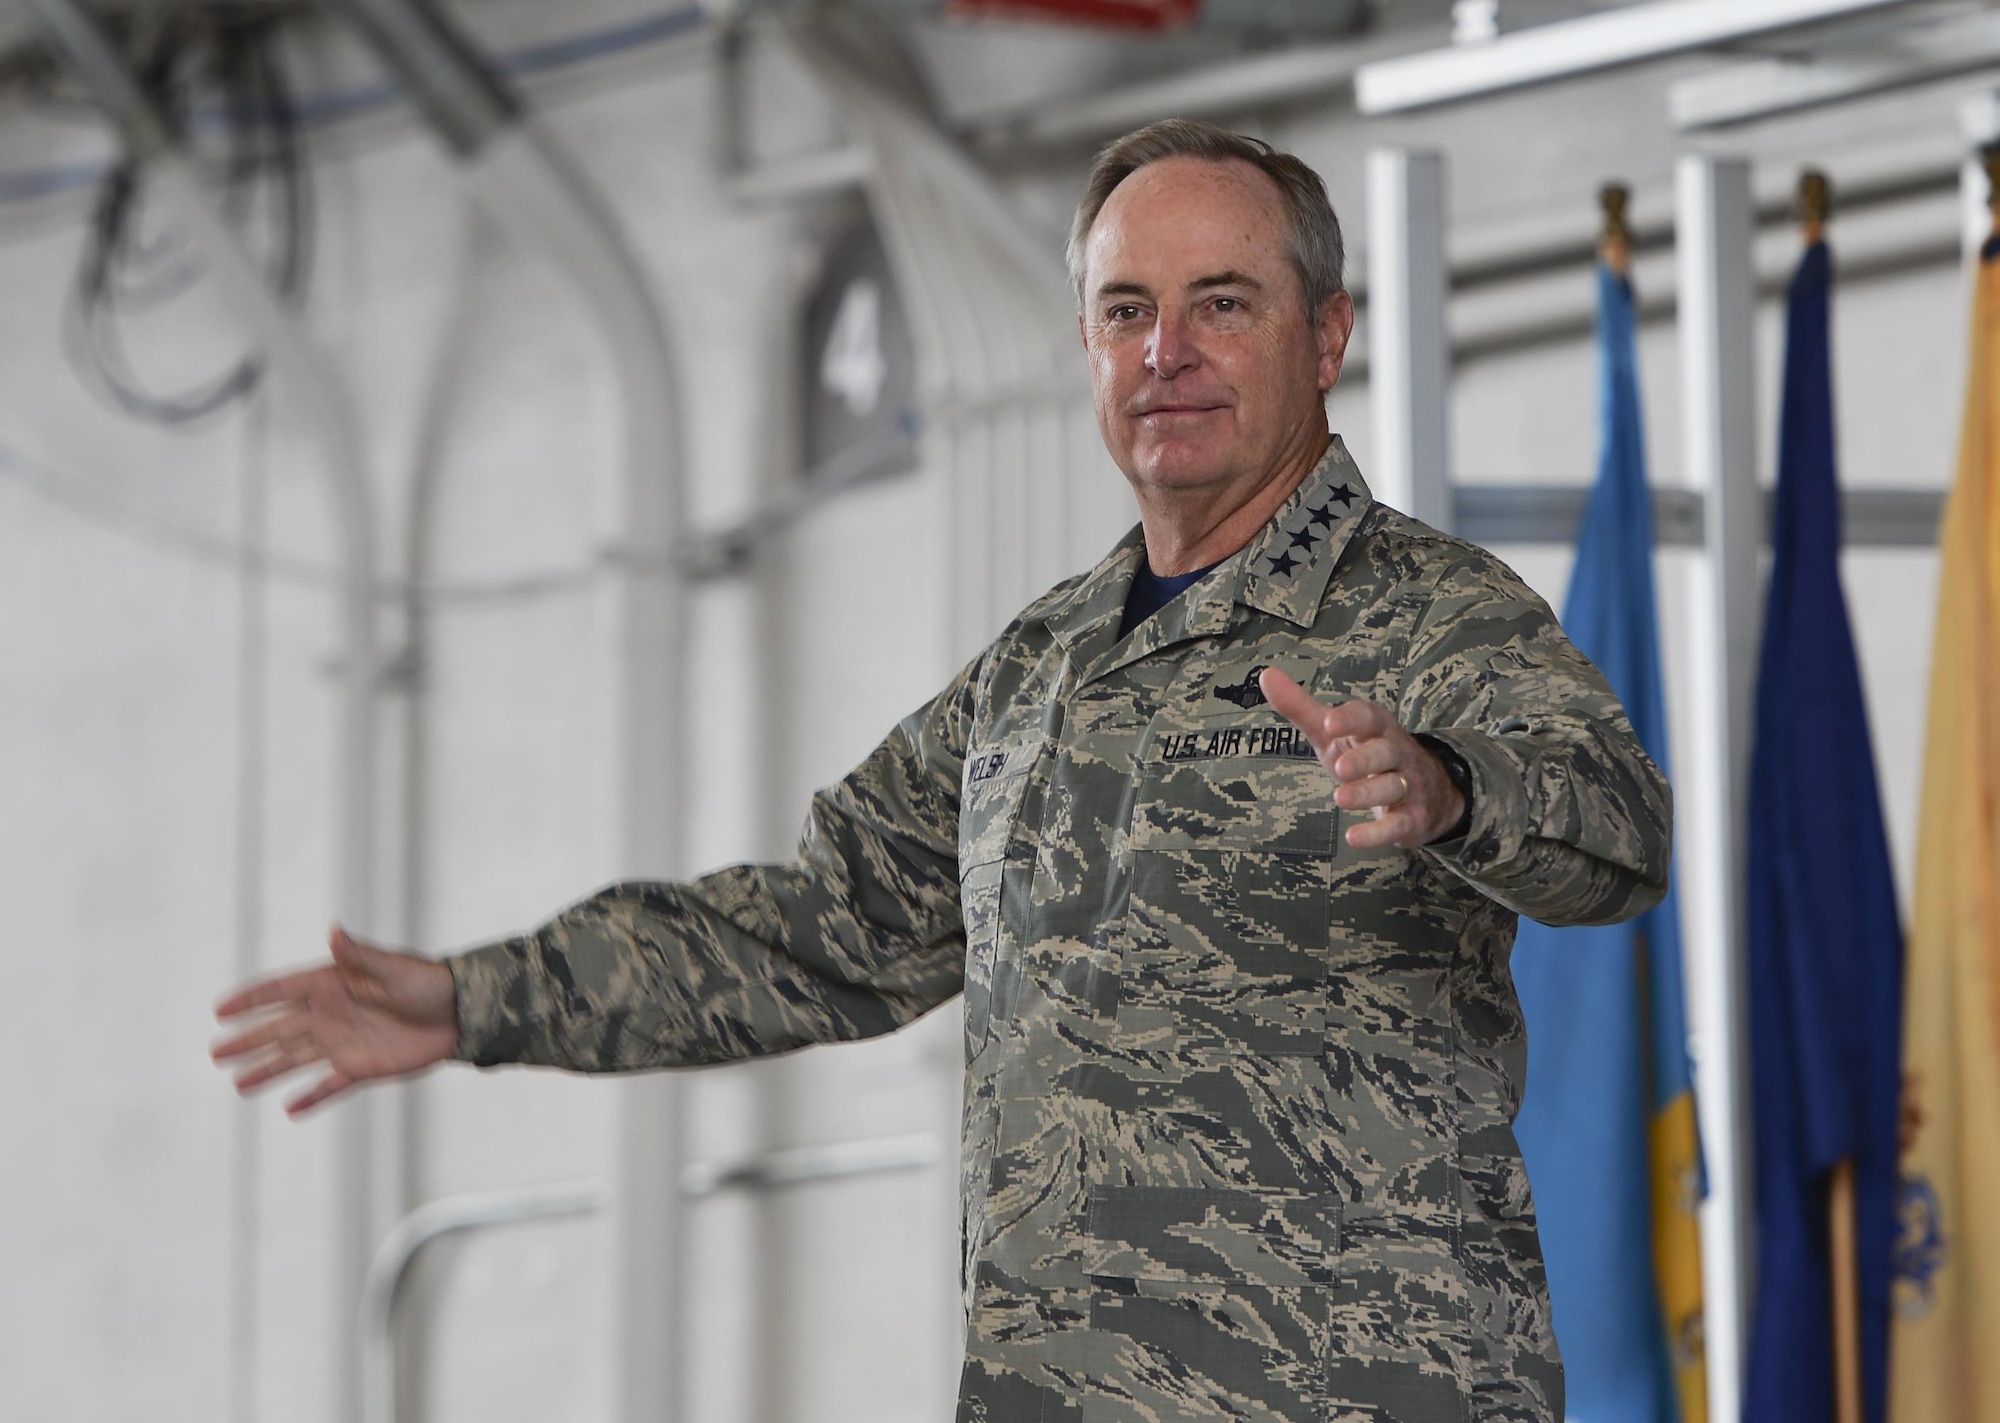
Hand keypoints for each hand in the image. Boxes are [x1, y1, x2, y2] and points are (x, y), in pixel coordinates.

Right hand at [211, 926, 459, 1115]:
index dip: (251, 1000)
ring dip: (267, 1070)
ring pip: (295, 1059)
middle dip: (248, 1040)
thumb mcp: (392, 968)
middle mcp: (330, 1013)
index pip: (281, 991)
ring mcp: (343, 1042)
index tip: (220, 1011)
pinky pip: (329, 1084)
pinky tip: (290, 1109)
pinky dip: (311, 1096)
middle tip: (215, 1053)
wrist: (459, 1013)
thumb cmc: (426, 982)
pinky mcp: (361, 1066)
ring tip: (239, 1084)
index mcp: (332, 984)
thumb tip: (333, 932)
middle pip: (279, 1028)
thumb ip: (359, 956)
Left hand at [1259, 668, 1467, 850]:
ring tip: (1341, 798)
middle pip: (1386, 752)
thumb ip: (1301, 707)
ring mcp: (1408, 786)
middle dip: (1364, 759)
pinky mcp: (1411, 818)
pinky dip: (1377, 832)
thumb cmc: (1367, 755)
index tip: (1329, 721)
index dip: (1351, 719)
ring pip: (1393, 787)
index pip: (1369, 717)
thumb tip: (1266, 675)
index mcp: (1377, 728)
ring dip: (1368, 793)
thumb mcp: (1333, 733)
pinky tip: (1355, 837)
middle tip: (1340, 768)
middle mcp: (1397, 753)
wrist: (1429, 792)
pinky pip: (1397, 825)